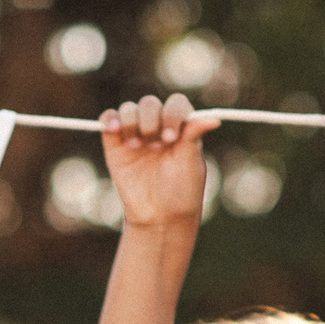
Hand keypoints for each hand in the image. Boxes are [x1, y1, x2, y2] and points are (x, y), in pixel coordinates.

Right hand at [99, 94, 221, 230]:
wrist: (158, 217)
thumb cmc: (181, 191)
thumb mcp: (190, 163)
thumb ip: (194, 136)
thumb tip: (215, 119)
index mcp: (180, 127)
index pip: (175, 104)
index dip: (172, 114)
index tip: (170, 137)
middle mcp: (157, 126)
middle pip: (150, 104)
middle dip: (151, 120)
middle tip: (155, 144)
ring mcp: (135, 133)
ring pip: (129, 109)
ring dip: (132, 121)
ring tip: (136, 145)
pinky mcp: (115, 144)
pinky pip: (109, 119)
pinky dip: (109, 119)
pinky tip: (115, 129)